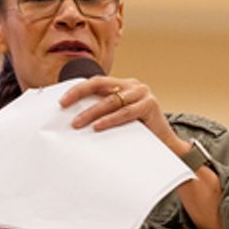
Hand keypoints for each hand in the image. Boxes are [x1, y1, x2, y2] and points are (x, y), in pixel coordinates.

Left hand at [61, 74, 224, 228]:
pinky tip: (97, 127)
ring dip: (92, 112)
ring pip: (111, 100)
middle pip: (100, 85)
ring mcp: (143, 93)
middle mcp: (133, 85)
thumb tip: (73, 117)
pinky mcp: (150, 104)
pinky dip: (110, 120)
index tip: (62, 101)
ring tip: (78, 123)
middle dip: (79, 94)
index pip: (96, 82)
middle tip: (64, 106)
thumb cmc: (139, 133)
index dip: (78, 89)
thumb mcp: (116, 119)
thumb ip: (102, 113)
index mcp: (123, 85)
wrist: (166, 146)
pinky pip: (125, 112)